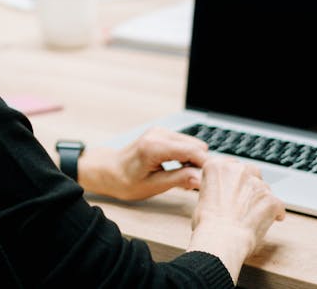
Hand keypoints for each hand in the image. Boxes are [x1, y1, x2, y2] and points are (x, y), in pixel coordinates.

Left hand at [75, 127, 207, 199]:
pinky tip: (178, 169)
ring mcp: (160, 131)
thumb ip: (178, 180)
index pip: (194, 151)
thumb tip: (201, 179)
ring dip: (193, 161)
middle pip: (197, 146)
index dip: (205, 167)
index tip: (208, 182)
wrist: (108, 170)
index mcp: (155, 146)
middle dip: (200, 165)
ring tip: (183, 178)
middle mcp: (159, 133)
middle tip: (192, 184)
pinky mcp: (162, 133)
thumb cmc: (125, 181)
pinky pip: (184, 143)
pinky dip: (187, 156)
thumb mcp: (152, 186)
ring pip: (193, 144)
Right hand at [187, 155, 285, 283]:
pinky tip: (267, 222)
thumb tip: (224, 192)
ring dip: (259, 199)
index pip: (229, 165)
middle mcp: (238, 170)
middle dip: (248, 185)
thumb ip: (216, 187)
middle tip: (241, 203)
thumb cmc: (208, 223)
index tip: (231, 188)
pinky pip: (277, 205)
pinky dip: (274, 213)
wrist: (221, 239)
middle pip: (249, 172)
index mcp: (217, 166)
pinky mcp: (271, 199)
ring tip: (251, 216)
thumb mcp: (202, 196)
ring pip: (263, 188)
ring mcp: (256, 184)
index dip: (231, 179)